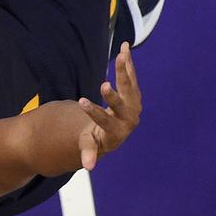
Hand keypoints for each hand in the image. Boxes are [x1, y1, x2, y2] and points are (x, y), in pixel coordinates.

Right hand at [77, 43, 141, 169]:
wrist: (118, 130)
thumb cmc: (98, 137)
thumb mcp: (90, 144)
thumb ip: (88, 152)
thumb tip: (88, 168)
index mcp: (116, 131)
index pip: (104, 121)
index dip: (93, 112)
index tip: (80, 102)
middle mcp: (128, 118)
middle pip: (121, 104)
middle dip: (112, 95)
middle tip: (103, 85)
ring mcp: (134, 105)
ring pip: (130, 86)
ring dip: (125, 71)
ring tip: (121, 55)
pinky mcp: (135, 93)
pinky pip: (131, 77)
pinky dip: (128, 63)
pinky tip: (125, 48)